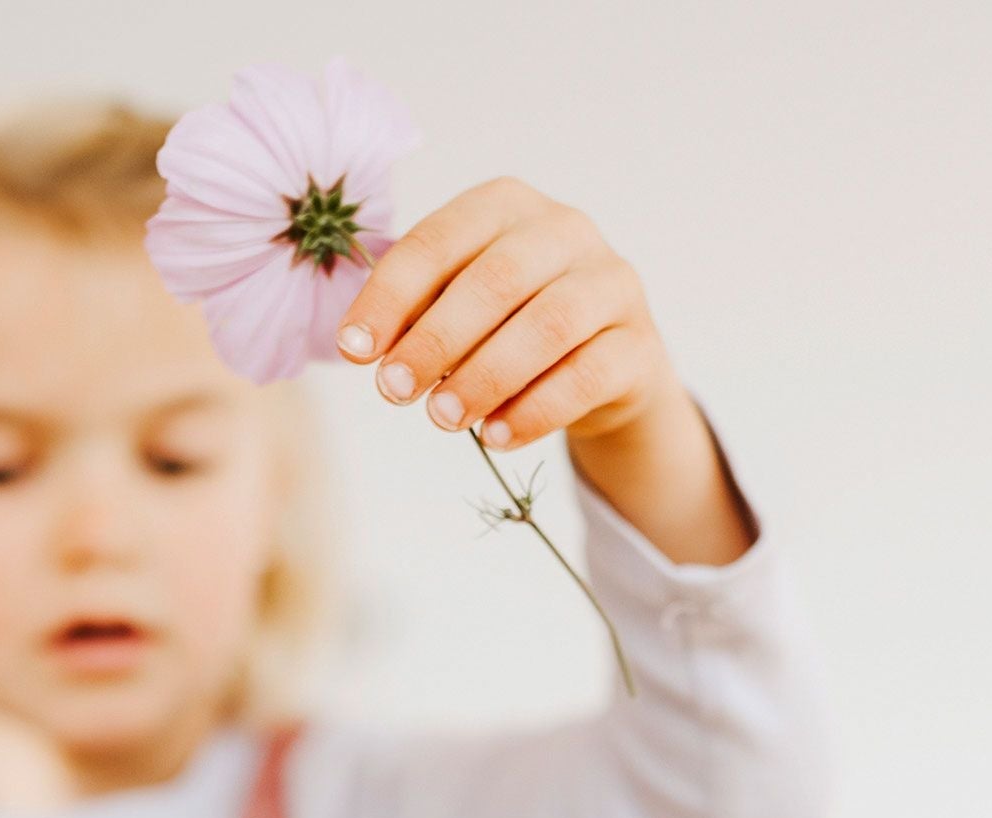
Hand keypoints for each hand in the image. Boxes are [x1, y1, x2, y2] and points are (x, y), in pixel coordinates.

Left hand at [334, 176, 682, 450]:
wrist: (603, 368)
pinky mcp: (638, 343)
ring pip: (549, 325)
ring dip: (485, 377)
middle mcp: (564, 230)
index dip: (390, 297)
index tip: (353, 352)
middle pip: (496, 280)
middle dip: (436, 339)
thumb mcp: (459, 309)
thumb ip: (416, 314)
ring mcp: (610, 283)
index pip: (439, 241)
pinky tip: (495, 437)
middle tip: (394, 391)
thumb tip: (358, 345)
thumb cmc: (510, 329)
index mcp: (506, 206)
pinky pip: (587, 375)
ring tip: (442, 419)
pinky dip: (535, 410)